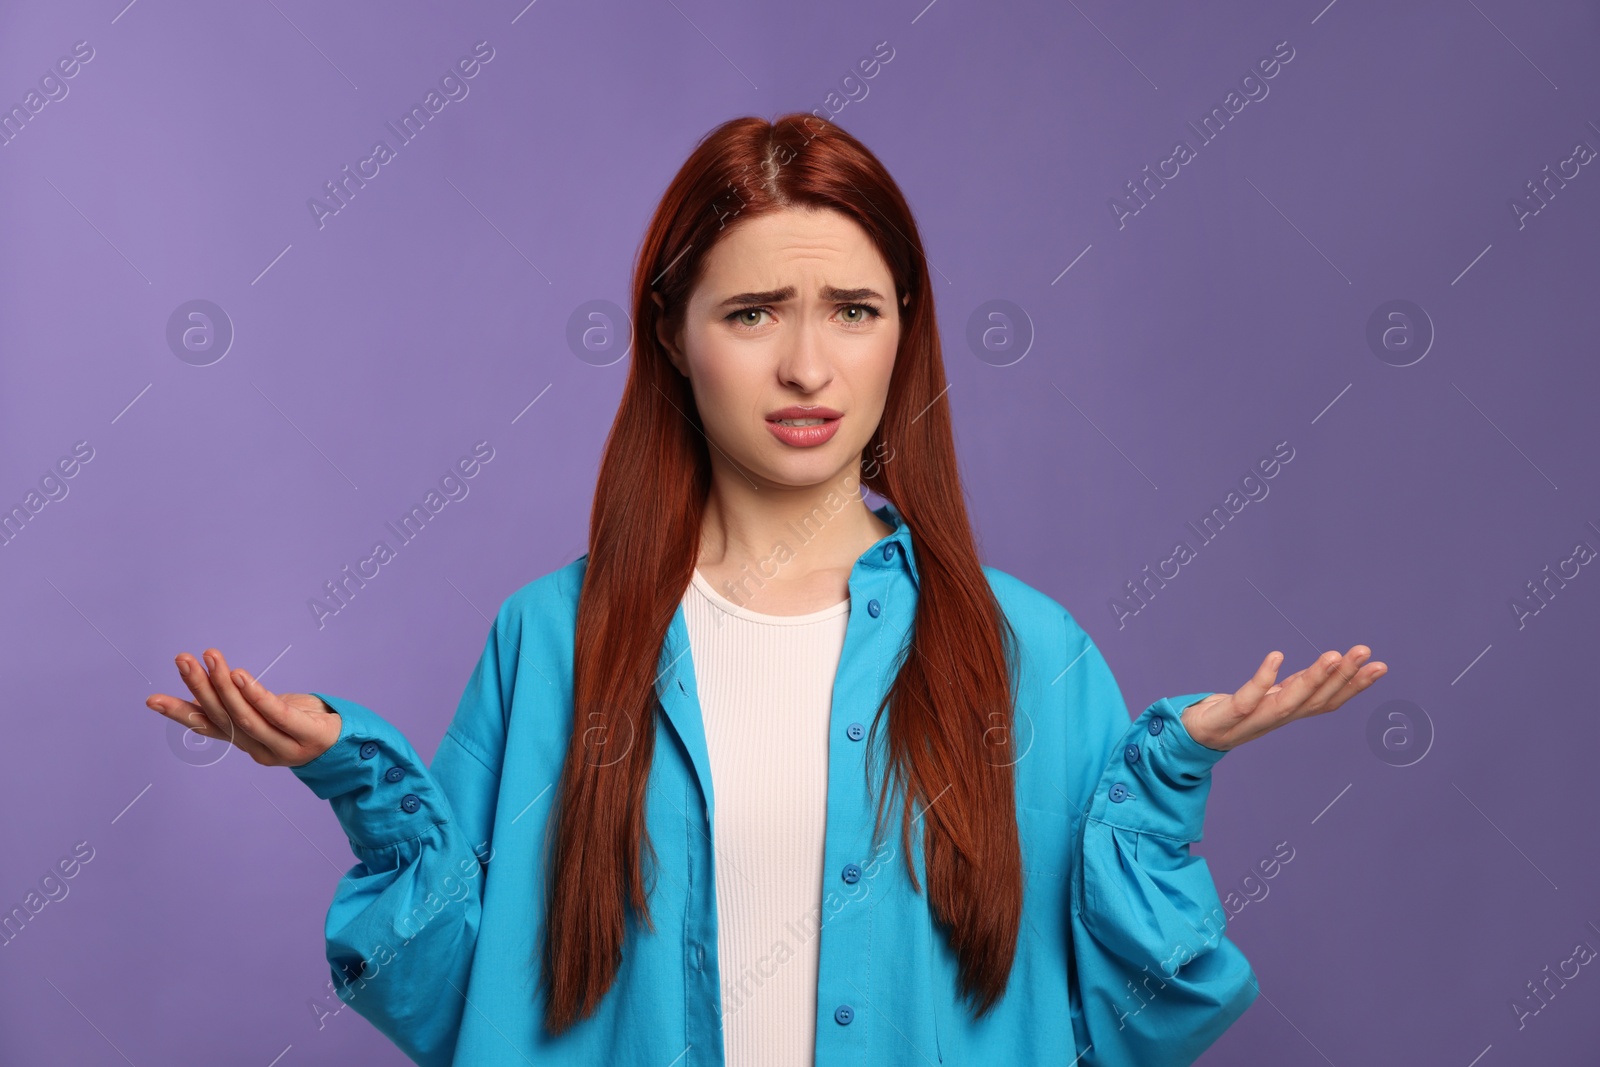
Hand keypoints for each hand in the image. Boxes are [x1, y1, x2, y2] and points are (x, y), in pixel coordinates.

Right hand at [144, 648, 340, 767]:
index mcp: (245, 742)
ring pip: (245, 715)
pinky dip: (254, 694)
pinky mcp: (307, 735)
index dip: (179, 713)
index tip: (151, 700)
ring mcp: (283, 746)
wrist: (348, 743)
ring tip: (210, 657)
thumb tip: (195, 693)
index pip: (208, 726)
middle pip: (223, 716)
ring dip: (223, 685)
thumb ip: (234, 708)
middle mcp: (259, 748)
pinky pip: (275, 713)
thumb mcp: (264, 715)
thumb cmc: (301, 723)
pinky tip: (239, 674)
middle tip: (182, 658)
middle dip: (199, 686)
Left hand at [1179, 645, 1386, 751]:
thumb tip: (1329, 669)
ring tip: (1334, 655)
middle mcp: (1276, 719)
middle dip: (1343, 677)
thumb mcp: (1270, 697)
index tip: (1380, 666)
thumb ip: (1295, 686)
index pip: (1328, 701)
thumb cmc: (1233, 714)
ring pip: (1289, 702)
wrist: (1190, 737)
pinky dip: (1264, 679)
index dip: (1355, 686)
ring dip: (1313, 679)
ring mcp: (1252, 720)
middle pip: (1315, 700)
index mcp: (1288, 712)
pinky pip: (1248, 698)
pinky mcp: (1226, 717)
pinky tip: (1277, 656)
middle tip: (1365, 652)